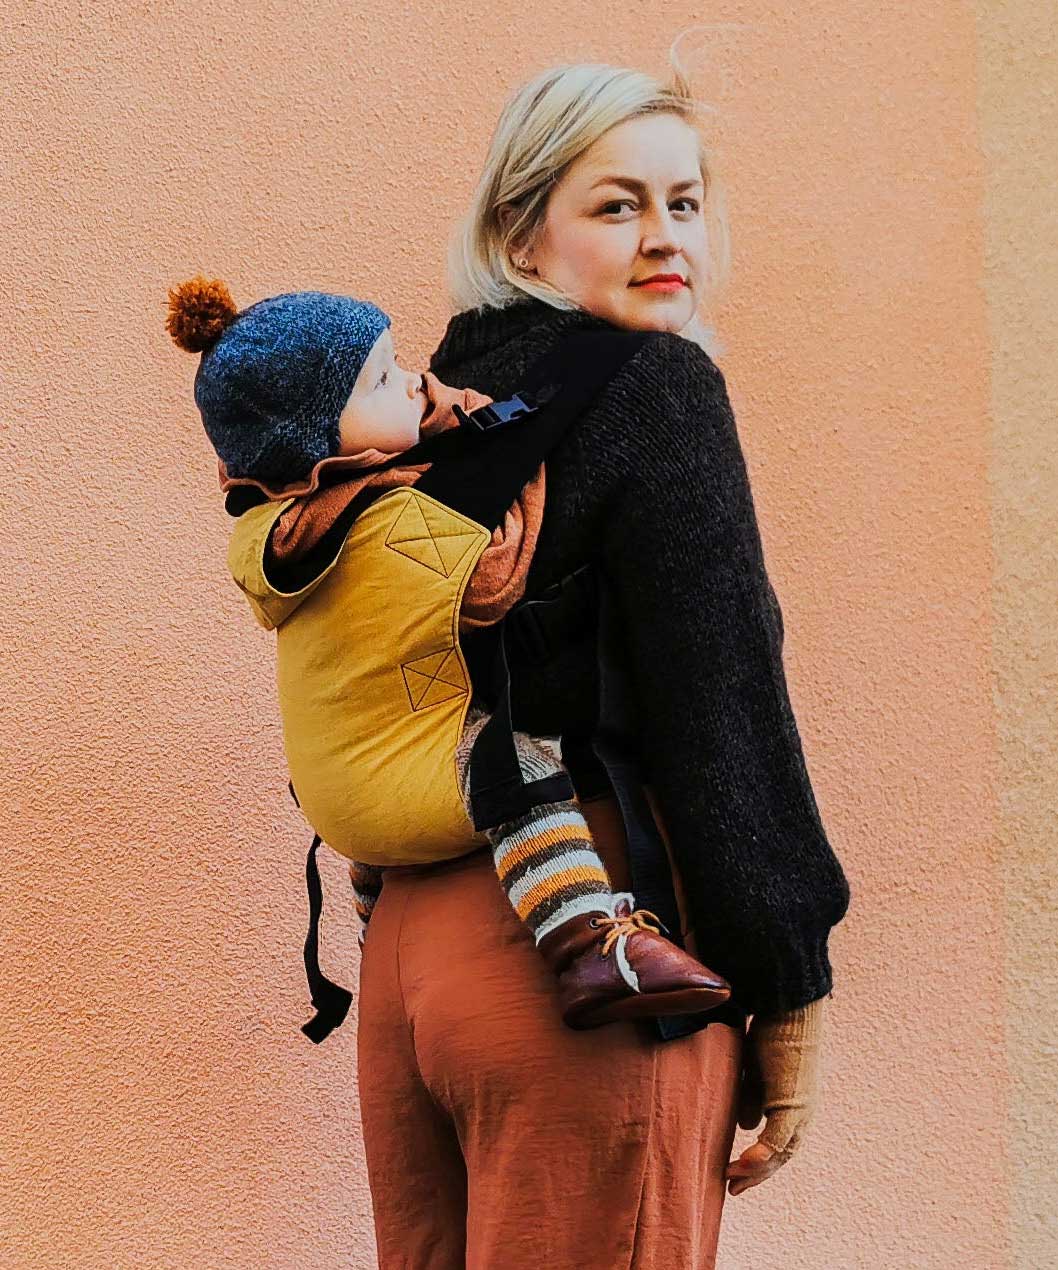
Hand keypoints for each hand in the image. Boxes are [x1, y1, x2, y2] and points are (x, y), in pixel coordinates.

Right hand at [725, 997, 823, 1196]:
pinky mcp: (792, 1104)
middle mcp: (802, 1114)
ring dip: (756, 1171)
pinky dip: (762, 1156)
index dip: (757, 1162)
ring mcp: (799, 1111)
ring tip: (732, 1180)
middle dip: (756, 1175)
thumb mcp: (756, 1069)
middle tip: (732, 1188)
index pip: (777, 1144)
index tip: (733, 1172)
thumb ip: (751, 1096)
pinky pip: (777, 1139)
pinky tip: (744, 1166)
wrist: (788, 1006)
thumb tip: (744, 1124)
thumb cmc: (773, 1029)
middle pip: (781, 1156)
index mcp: (794, 1106)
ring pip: (780, 1154)